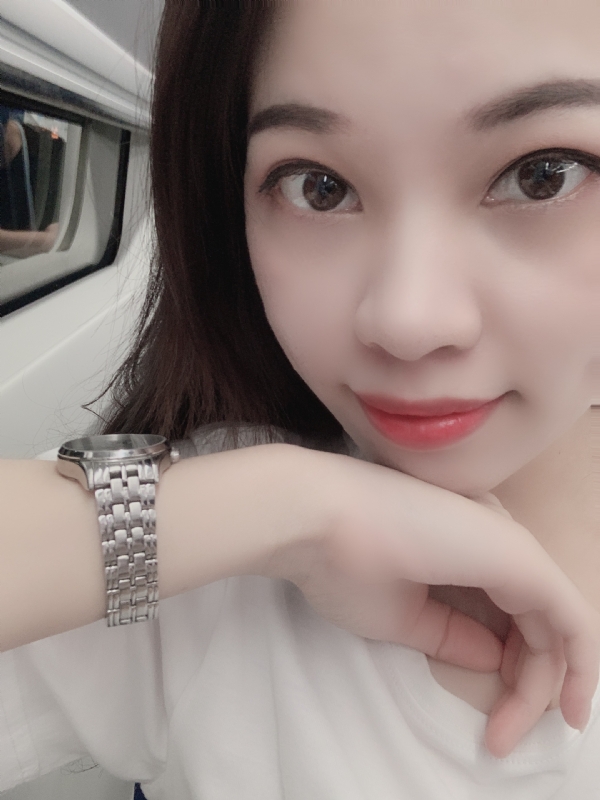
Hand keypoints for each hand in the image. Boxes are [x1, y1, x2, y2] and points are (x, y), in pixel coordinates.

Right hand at [261, 448, 599, 757]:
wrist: (317, 521)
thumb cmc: (344, 564)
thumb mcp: (403, 617)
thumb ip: (453, 636)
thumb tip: (492, 659)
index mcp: (469, 551)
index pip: (511, 618)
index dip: (512, 673)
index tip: (495, 724)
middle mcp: (497, 543)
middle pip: (537, 625)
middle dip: (529, 687)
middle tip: (502, 737)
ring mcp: (510, 547)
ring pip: (555, 627)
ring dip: (543, 686)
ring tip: (510, 732)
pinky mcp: (520, 558)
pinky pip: (571, 618)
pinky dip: (580, 665)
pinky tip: (571, 705)